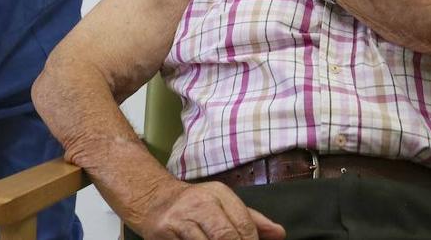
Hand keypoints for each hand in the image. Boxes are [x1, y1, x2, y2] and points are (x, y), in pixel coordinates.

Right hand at [134, 179, 284, 239]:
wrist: (152, 198)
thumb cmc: (193, 205)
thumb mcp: (223, 203)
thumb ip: (251, 219)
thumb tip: (279, 234)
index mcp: (219, 194)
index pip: (244, 226)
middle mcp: (200, 203)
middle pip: (226, 237)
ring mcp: (180, 218)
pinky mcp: (164, 233)